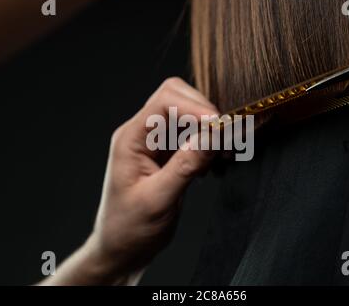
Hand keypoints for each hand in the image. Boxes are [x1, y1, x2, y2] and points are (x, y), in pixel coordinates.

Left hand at [40, 78, 217, 284]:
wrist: (121, 249)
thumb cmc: (128, 228)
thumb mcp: (158, 199)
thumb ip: (185, 165)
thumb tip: (213, 135)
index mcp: (131, 139)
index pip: (164, 101)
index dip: (195, 107)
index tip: (220, 125)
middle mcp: (142, 135)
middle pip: (177, 100)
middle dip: (205, 113)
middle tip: (226, 136)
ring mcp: (155, 143)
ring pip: (188, 117)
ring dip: (210, 129)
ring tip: (225, 151)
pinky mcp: (168, 155)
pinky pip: (192, 136)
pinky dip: (208, 143)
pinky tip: (215, 161)